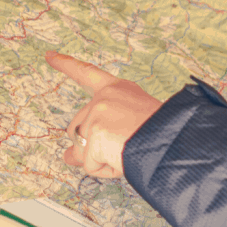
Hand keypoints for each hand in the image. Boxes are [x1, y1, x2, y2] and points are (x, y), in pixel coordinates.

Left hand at [46, 51, 161, 177]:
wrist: (177, 142)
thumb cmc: (163, 133)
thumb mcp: (129, 125)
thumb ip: (97, 135)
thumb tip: (68, 156)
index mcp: (117, 89)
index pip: (86, 73)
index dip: (66, 65)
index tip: (50, 56)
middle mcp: (104, 98)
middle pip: (78, 128)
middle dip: (89, 145)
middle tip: (117, 148)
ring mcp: (97, 116)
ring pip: (83, 150)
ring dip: (101, 159)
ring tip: (129, 151)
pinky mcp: (95, 136)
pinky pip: (91, 166)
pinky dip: (106, 170)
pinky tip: (124, 159)